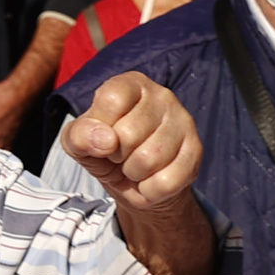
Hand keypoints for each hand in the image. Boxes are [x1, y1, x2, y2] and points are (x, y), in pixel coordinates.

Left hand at [57, 72, 199, 211]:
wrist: (134, 182)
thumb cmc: (103, 150)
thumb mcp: (78, 141)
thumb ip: (79, 134)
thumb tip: (104, 140)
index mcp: (131, 84)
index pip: (111, 100)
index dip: (99, 127)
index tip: (101, 134)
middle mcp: (162, 95)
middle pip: (128, 133)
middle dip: (115, 155)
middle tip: (119, 154)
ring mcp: (183, 121)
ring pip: (148, 159)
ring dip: (132, 173)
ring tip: (133, 165)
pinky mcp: (196, 151)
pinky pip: (166, 182)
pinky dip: (149, 190)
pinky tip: (150, 179)